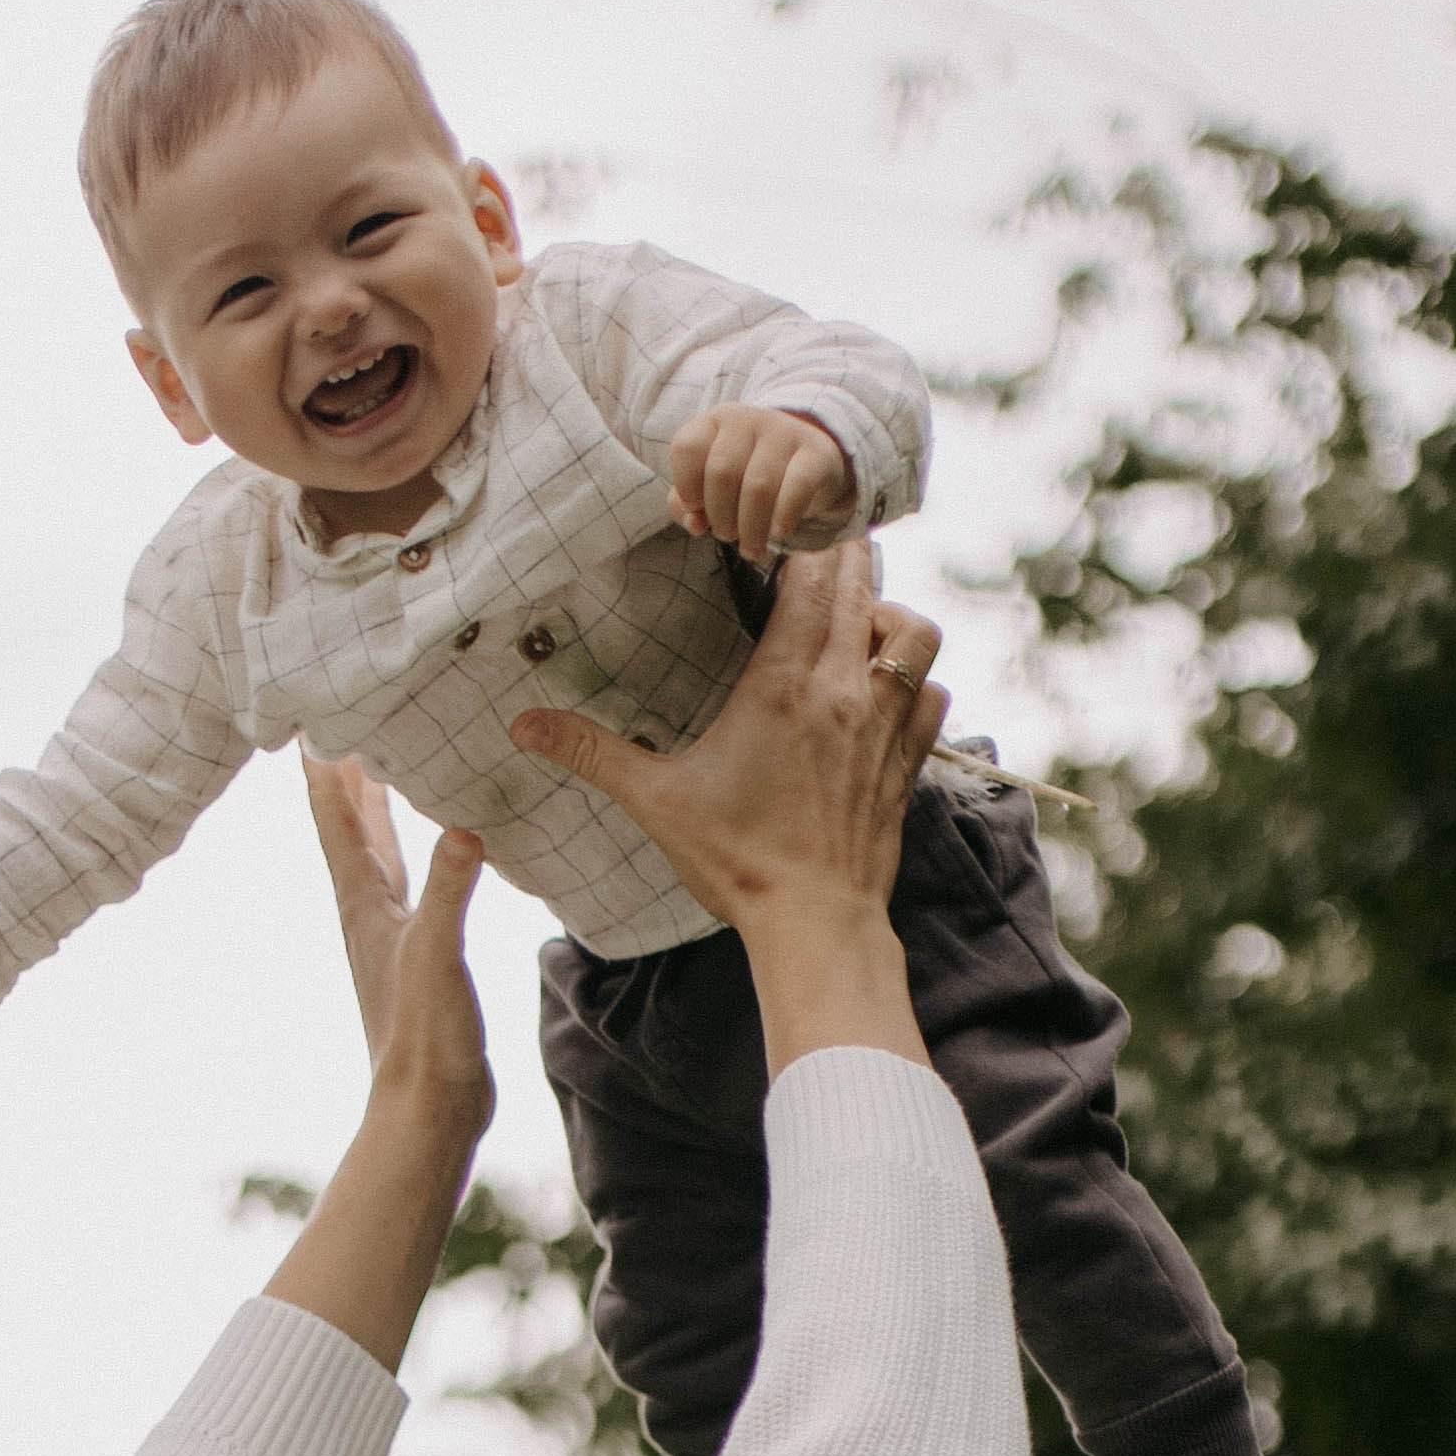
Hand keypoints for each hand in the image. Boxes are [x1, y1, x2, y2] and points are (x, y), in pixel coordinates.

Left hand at [299, 754, 493, 1142]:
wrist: (428, 1108)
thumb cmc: (421, 1037)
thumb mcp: (437, 953)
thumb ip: (450, 889)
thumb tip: (464, 826)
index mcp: (362, 903)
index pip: (334, 818)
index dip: (322, 766)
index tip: (309, 711)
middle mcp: (369, 912)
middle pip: (351, 826)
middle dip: (348, 773)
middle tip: (348, 717)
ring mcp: (393, 934)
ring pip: (381, 853)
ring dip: (378, 809)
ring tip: (385, 763)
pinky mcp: (422, 954)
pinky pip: (416, 882)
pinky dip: (421, 851)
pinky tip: (443, 846)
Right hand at [508, 546, 947, 1073]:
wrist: (815, 922)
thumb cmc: (738, 861)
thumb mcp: (656, 801)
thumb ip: (591, 752)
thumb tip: (523, 724)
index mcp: (783, 683)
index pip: (811, 576)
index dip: (802, 542)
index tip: (780, 533)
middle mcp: (843, 690)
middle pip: (864, 585)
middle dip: (843, 558)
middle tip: (813, 556)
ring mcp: (884, 723)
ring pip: (914, 631)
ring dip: (889, 614)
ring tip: (856, 624)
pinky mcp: (906, 760)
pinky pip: (932, 691)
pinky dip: (915, 677)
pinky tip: (886, 688)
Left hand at [668, 405, 853, 566]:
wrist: (807, 460)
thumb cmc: (747, 475)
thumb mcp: (710, 485)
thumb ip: (686, 505)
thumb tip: (694, 523)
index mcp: (715, 422)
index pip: (687, 447)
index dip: (686, 485)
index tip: (696, 508)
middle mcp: (748, 420)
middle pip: (722, 473)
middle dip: (720, 517)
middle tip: (728, 536)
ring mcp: (784, 432)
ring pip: (758, 486)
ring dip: (751, 528)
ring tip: (751, 548)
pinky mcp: (816, 453)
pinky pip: (798, 486)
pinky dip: (784, 515)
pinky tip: (779, 532)